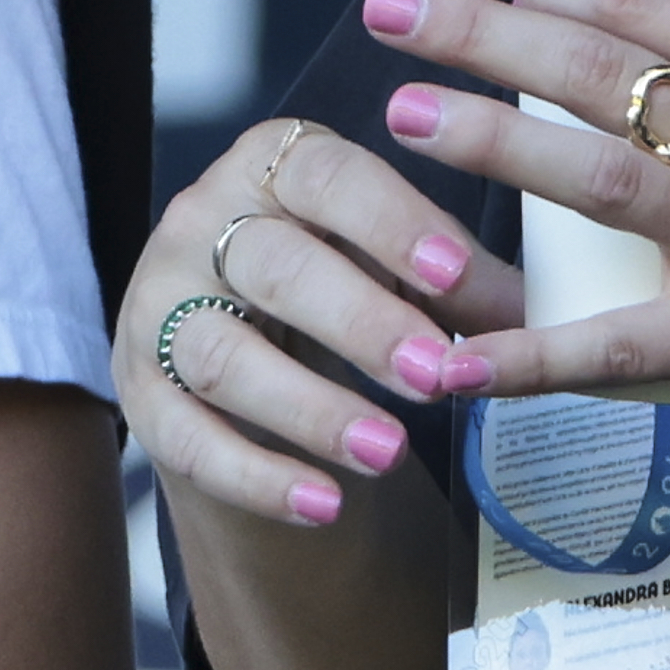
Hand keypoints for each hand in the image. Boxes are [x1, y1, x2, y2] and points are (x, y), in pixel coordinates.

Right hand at [118, 115, 522, 527]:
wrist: (255, 348)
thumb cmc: (349, 279)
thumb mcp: (400, 263)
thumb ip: (458, 281)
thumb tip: (529, 319)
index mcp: (273, 164)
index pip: (327, 176)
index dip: (392, 223)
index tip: (456, 274)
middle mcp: (200, 221)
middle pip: (276, 266)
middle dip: (362, 323)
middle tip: (437, 375)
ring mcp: (158, 306)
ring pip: (224, 356)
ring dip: (312, 409)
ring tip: (391, 451)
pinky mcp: (139, 391)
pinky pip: (185, 439)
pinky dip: (257, 477)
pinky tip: (325, 504)